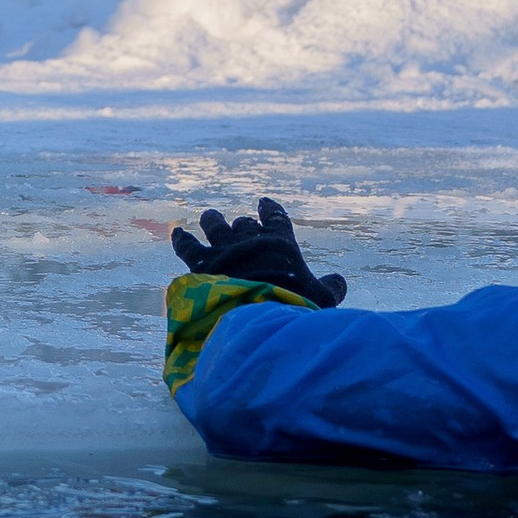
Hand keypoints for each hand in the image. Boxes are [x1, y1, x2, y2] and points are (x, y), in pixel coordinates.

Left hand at [167, 197, 347, 305]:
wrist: (259, 314)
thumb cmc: (296, 307)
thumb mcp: (322, 300)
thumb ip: (331, 288)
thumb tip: (339, 281)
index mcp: (281, 244)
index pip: (277, 219)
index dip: (271, 210)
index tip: (265, 203)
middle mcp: (251, 240)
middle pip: (244, 225)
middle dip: (243, 225)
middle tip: (240, 225)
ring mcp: (224, 249)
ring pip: (216, 226)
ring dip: (214, 220)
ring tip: (211, 216)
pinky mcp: (201, 263)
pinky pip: (187, 245)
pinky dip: (182, 238)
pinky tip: (178, 233)